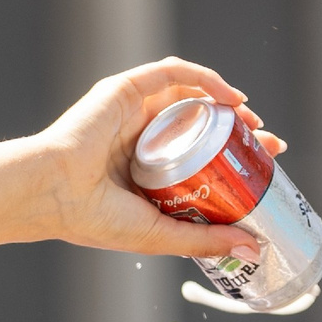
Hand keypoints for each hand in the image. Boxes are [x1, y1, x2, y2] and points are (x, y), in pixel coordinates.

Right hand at [36, 58, 284, 259]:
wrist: (53, 194)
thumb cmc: (93, 219)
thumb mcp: (160, 234)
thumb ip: (204, 239)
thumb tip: (253, 248)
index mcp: (144, 170)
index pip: (199, 156)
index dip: (235, 157)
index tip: (265, 165)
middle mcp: (140, 137)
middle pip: (200, 123)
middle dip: (238, 131)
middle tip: (267, 143)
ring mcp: (132, 111)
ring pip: (190, 97)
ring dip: (226, 103)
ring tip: (251, 120)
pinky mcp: (125, 89)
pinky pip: (172, 73)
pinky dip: (205, 79)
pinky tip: (230, 96)